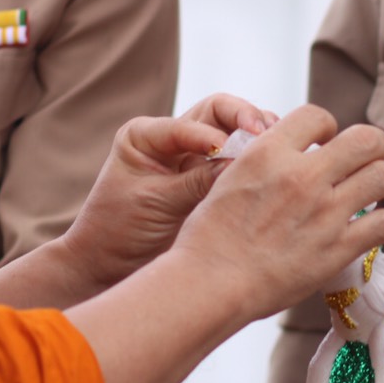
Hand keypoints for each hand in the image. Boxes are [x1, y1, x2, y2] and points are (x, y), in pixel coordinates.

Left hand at [63, 94, 278, 291]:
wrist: (107, 268)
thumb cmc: (117, 231)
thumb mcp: (155, 201)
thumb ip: (196, 182)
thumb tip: (243, 165)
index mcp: (148, 135)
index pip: (191, 121)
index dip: (213, 134)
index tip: (229, 151)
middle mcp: (174, 141)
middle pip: (220, 114)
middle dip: (245, 119)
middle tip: (266, 134)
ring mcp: (195, 161)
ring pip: (235, 134)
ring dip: (258, 137)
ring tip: (276, 148)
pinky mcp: (211, 184)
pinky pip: (238, 165)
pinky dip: (257, 164)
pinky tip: (274, 170)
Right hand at [172, 104, 383, 316]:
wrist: (210, 283)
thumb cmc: (210, 235)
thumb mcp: (231, 177)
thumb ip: (267, 160)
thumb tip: (295, 154)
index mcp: (268, 152)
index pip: (318, 115)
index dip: (327, 127)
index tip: (325, 143)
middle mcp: (301, 176)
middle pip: (366, 138)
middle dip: (371, 145)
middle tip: (365, 160)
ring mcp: (324, 212)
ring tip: (375, 189)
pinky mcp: (338, 248)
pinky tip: (373, 225)